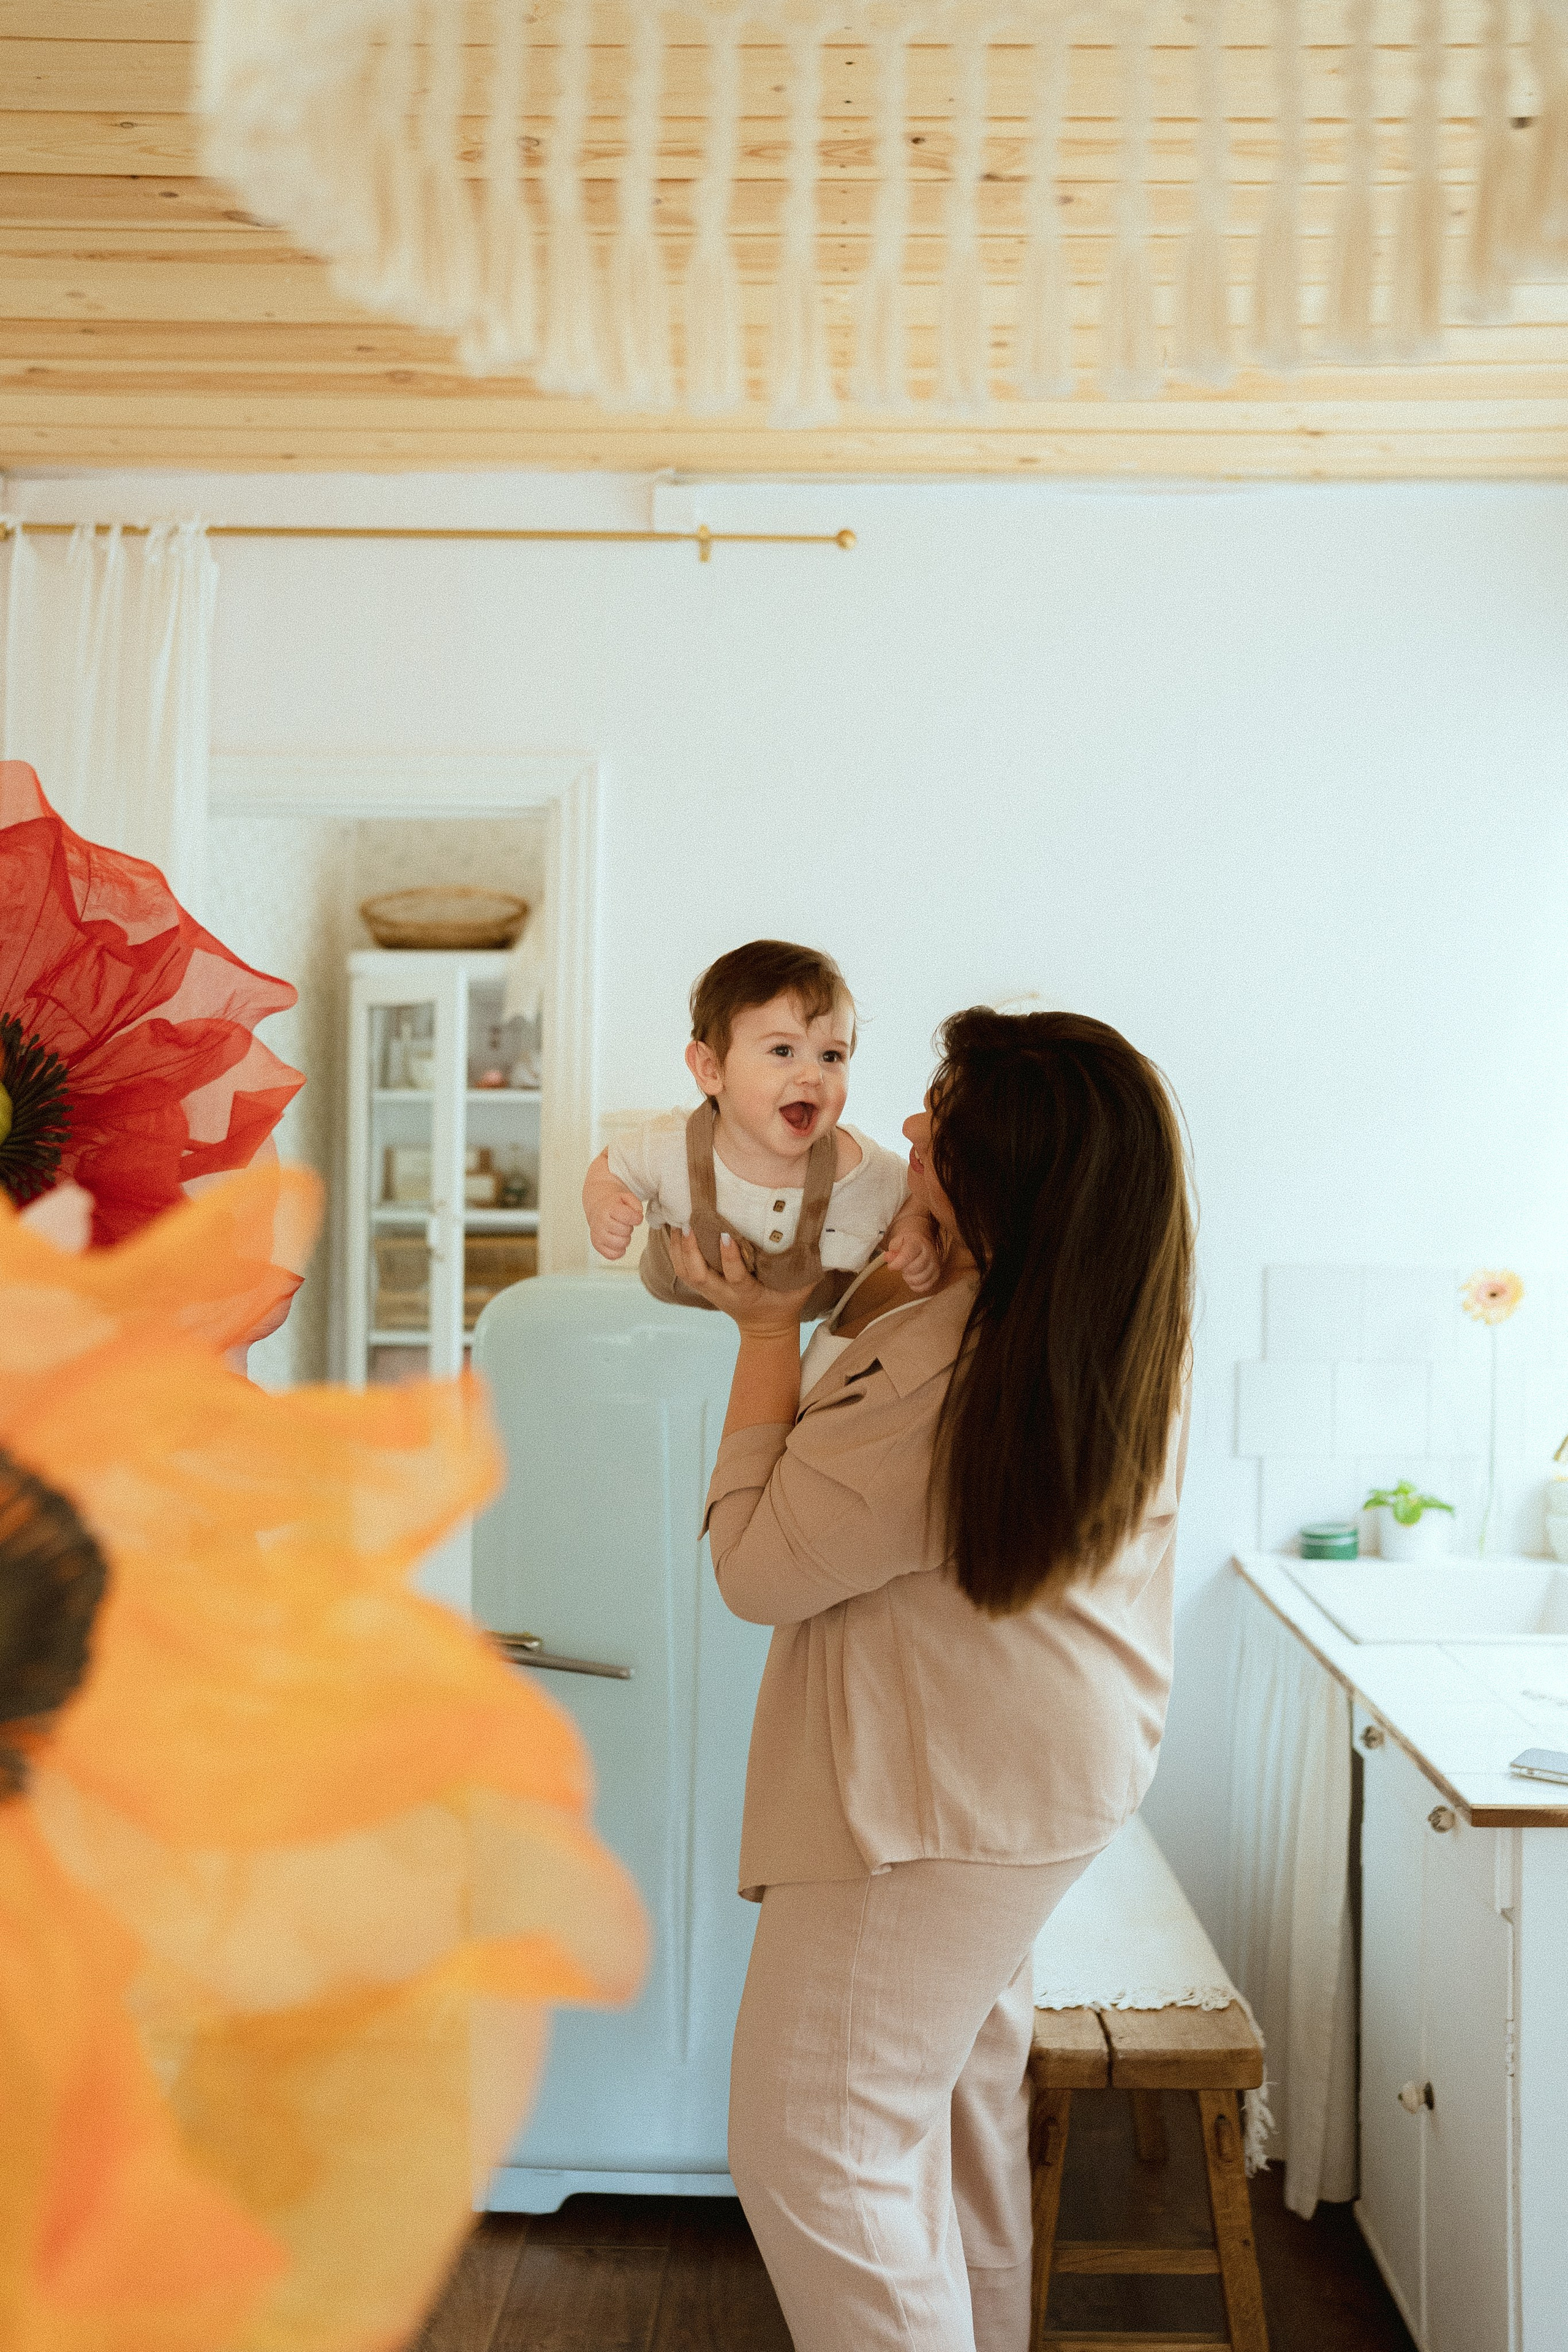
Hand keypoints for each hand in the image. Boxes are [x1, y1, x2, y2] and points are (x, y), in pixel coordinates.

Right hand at [587, 1185, 643, 1259]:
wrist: (597, 1207)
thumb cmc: (613, 1204)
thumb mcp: (627, 1197)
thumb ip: (636, 1205)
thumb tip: (638, 1217)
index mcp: (608, 1208)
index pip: (627, 1217)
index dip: (637, 1218)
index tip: (636, 1217)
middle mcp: (600, 1222)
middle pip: (625, 1231)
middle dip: (629, 1227)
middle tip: (625, 1223)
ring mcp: (597, 1235)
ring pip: (620, 1244)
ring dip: (625, 1239)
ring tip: (621, 1231)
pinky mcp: (597, 1245)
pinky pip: (612, 1255)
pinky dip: (619, 1251)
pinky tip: (618, 1241)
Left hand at [666, 1226, 816, 1336]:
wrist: (766, 1327)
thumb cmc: (785, 1302)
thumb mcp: (801, 1288)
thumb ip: (809, 1265)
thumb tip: (820, 1231)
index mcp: (747, 1294)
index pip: (735, 1277)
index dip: (729, 1258)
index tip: (726, 1236)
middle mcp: (723, 1293)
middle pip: (698, 1275)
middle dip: (690, 1250)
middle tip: (688, 1224)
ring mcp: (710, 1291)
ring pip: (685, 1273)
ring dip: (678, 1249)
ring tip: (675, 1221)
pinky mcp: (703, 1287)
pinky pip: (682, 1270)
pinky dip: (674, 1251)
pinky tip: (672, 1230)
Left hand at [884, 1213, 942, 1295]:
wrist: (920, 1243)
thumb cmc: (906, 1243)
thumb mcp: (897, 1242)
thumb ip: (892, 1250)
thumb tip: (888, 1257)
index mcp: (918, 1242)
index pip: (908, 1255)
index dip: (897, 1264)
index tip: (891, 1266)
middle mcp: (930, 1253)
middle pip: (914, 1269)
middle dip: (904, 1270)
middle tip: (902, 1266)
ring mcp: (935, 1265)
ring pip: (919, 1280)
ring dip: (909, 1279)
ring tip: (907, 1271)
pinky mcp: (936, 1275)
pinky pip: (924, 1287)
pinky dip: (915, 1286)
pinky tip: (912, 1278)